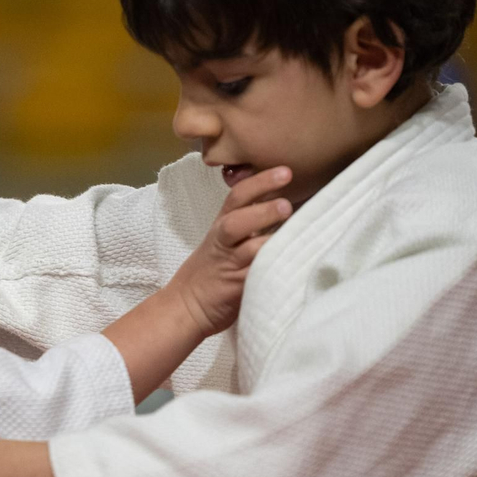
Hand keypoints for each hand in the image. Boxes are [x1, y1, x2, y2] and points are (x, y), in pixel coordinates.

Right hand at [168, 166, 291, 336]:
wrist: (185, 307)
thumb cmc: (211, 272)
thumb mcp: (226, 243)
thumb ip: (251, 226)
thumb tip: (291, 208)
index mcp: (222, 227)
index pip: (238, 197)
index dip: (260, 181)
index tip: (285, 170)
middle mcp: (224, 241)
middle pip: (238, 214)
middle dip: (262, 198)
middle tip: (287, 187)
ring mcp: (229, 263)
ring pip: (246, 243)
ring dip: (266, 228)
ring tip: (288, 215)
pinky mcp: (235, 286)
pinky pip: (255, 273)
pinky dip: (271, 265)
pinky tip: (291, 258)